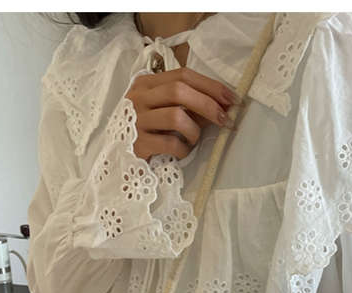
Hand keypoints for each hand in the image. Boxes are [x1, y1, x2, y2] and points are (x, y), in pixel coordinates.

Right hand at [126, 67, 241, 160]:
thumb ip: (187, 104)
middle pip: (179, 91)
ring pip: (176, 116)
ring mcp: (136, 120)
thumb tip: (221, 106)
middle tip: (226, 120)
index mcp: (146, 83)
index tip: (232, 99)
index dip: (211, 86)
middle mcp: (139, 98)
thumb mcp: (164, 110)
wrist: (119, 157)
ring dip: (194, 130)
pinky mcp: (138, 144)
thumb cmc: (148, 131)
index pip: (183, 75)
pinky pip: (171, 143)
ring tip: (193, 140)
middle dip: (208, 104)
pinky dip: (184, 149)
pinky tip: (182, 152)